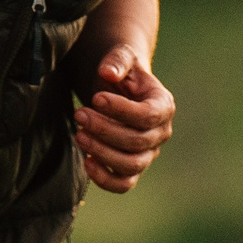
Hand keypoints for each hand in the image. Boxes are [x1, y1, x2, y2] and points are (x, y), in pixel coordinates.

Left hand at [73, 45, 174, 193]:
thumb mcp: (121, 58)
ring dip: (102, 153)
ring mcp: (148, 154)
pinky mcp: (132, 169)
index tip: (96, 98)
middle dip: (105, 130)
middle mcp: (160, 133)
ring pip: (131, 165)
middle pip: (137, 141)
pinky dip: (105, 179)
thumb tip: (107, 72)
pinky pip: (123, 184)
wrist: (117, 90)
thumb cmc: (121, 73)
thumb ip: (117, 61)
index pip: (148, 115)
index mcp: (163, 105)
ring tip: (79, 135)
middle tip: (79, 114)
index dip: (121, 110)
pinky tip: (86, 161)